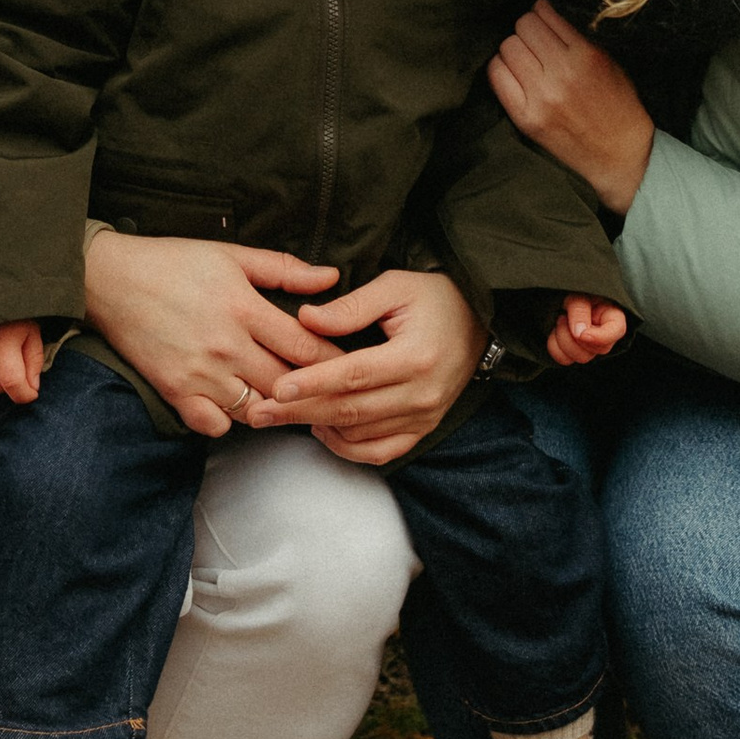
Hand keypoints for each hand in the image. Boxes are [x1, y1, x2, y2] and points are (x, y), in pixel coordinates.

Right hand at [83, 234, 342, 440]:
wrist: (110, 280)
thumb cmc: (173, 262)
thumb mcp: (232, 254)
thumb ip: (284, 269)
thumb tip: (331, 277)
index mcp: (244, 308)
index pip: (306, 347)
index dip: (334, 359)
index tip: (351, 365)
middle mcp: (225, 346)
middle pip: (287, 385)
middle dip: (312, 391)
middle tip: (328, 393)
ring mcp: (199, 373)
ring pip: (256, 410)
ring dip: (274, 408)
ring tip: (287, 401)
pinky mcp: (174, 391)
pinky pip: (215, 425)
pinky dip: (229, 421)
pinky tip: (237, 406)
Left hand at [263, 268, 484, 467]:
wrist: (481, 323)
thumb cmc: (436, 298)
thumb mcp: (396, 286)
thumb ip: (351, 305)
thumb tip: (305, 319)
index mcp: (415, 356)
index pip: (355, 375)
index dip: (314, 383)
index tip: (277, 386)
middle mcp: (422, 394)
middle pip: (350, 410)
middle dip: (299, 412)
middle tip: (259, 412)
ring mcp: (424, 417)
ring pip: (359, 434)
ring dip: (316, 427)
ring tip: (280, 416)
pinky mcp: (423, 429)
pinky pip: (379, 452)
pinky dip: (347, 447)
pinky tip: (322, 428)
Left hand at [488, 0, 656, 214]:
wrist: (620, 155)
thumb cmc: (618, 105)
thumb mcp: (607, 62)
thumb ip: (574, 37)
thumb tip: (542, 11)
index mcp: (585, 56)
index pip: (543, 15)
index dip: (540, 12)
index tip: (542, 17)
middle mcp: (561, 74)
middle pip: (522, 28)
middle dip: (528, 30)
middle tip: (535, 40)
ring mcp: (540, 98)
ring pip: (507, 48)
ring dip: (515, 48)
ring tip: (526, 58)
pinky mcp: (525, 118)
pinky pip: (497, 76)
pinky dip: (502, 68)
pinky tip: (515, 72)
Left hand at [545, 294, 628, 368]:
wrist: (562, 295)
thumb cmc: (576, 292)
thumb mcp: (578, 294)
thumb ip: (580, 311)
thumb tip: (579, 334)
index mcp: (612, 316)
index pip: (617, 331)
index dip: (600, 337)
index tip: (582, 334)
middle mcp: (605, 335)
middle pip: (598, 350)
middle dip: (575, 335)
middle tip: (564, 316)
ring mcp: (591, 347)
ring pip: (581, 357)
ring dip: (564, 338)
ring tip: (561, 320)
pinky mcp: (574, 353)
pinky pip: (564, 359)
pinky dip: (555, 346)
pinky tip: (555, 331)